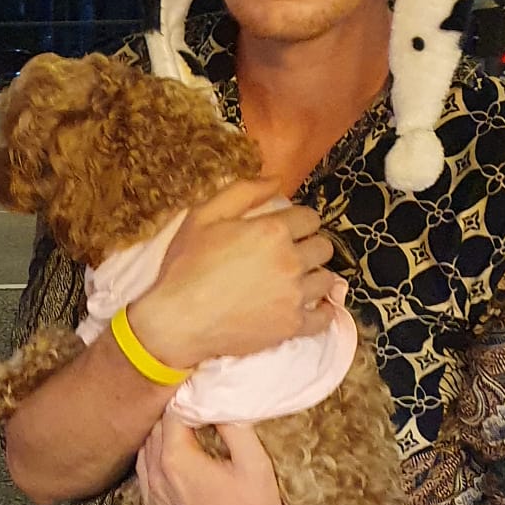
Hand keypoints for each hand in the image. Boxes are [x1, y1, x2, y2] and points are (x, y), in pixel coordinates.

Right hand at [129, 177, 343, 370]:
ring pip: (326, 279)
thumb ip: (243, 192)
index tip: (287, 230)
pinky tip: (307, 305)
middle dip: (309, 246)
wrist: (177, 320)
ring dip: (314, 276)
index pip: (310, 218)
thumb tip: (276, 180)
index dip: (299, 221)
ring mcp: (294, 295)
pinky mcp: (291, 325)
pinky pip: (324, 316)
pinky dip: (320, 310)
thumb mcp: (204, 216)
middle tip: (289, 254)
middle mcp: (290, 261)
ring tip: (295, 280)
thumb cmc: (186, 266)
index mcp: (272, 230)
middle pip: (323, 247)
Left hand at [136, 413, 296, 504]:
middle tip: (196, 405)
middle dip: (174, 415)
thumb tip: (220, 400)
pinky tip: (175, 463)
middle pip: (155, 431)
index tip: (203, 391)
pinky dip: (155, 464)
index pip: (172, 413)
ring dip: (162, 439)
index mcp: (176, 460)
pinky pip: (145, 481)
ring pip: (145, 455)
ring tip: (186, 431)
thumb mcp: (254, 463)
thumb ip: (235, 426)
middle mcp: (156, 479)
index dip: (188, 398)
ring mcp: (152, 502)